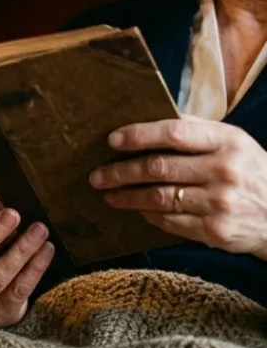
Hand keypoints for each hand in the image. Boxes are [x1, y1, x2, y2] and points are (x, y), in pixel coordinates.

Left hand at [89, 117, 266, 257]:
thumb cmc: (250, 170)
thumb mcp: (233, 142)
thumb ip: (196, 129)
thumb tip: (148, 116)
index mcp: (227, 141)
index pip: (174, 132)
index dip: (139, 135)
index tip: (112, 140)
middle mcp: (224, 171)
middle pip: (159, 168)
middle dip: (121, 171)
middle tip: (97, 174)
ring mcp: (220, 204)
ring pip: (159, 198)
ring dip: (127, 196)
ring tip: (108, 193)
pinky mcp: (216, 231)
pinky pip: (170, 222)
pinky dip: (148, 215)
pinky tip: (137, 209)